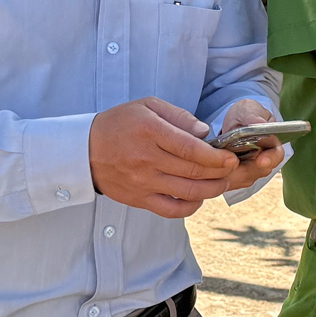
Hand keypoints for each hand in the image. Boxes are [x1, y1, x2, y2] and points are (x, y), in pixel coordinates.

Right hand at [89, 97, 237, 218]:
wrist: (83, 150)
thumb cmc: (119, 124)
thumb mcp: (147, 106)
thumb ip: (179, 117)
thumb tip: (205, 133)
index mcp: (150, 132)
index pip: (190, 149)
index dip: (216, 157)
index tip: (231, 158)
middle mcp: (147, 159)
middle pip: (194, 171)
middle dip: (220, 172)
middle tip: (231, 168)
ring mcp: (143, 182)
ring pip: (188, 192)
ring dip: (212, 190)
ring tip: (221, 182)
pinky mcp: (139, 199)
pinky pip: (171, 210)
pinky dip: (191, 207)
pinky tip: (199, 198)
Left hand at [218, 98, 287, 195]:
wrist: (232, 124)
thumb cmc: (244, 115)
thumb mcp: (248, 110)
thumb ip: (253, 116)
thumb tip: (259, 123)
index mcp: (272, 143)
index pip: (276, 155)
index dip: (270, 159)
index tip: (261, 161)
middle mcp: (264, 161)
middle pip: (257, 171)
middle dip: (242, 169)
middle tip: (226, 163)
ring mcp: (250, 172)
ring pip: (241, 179)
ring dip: (228, 173)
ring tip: (215, 163)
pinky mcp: (235, 179)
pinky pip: (228, 182)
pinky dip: (219, 176)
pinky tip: (210, 167)